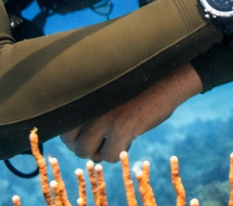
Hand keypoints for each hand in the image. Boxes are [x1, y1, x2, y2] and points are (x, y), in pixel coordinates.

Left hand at [59, 64, 201, 161]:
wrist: (170, 76)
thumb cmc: (138, 81)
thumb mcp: (108, 86)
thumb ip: (91, 102)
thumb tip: (77, 131)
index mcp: (83, 92)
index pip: (62, 123)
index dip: (74, 136)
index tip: (88, 136)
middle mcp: (88, 102)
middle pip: (70, 141)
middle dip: (84, 147)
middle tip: (100, 143)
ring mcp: (104, 114)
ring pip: (85, 151)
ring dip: (99, 153)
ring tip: (113, 144)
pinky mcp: (123, 126)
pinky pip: (109, 155)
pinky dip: (117, 154)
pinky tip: (128, 142)